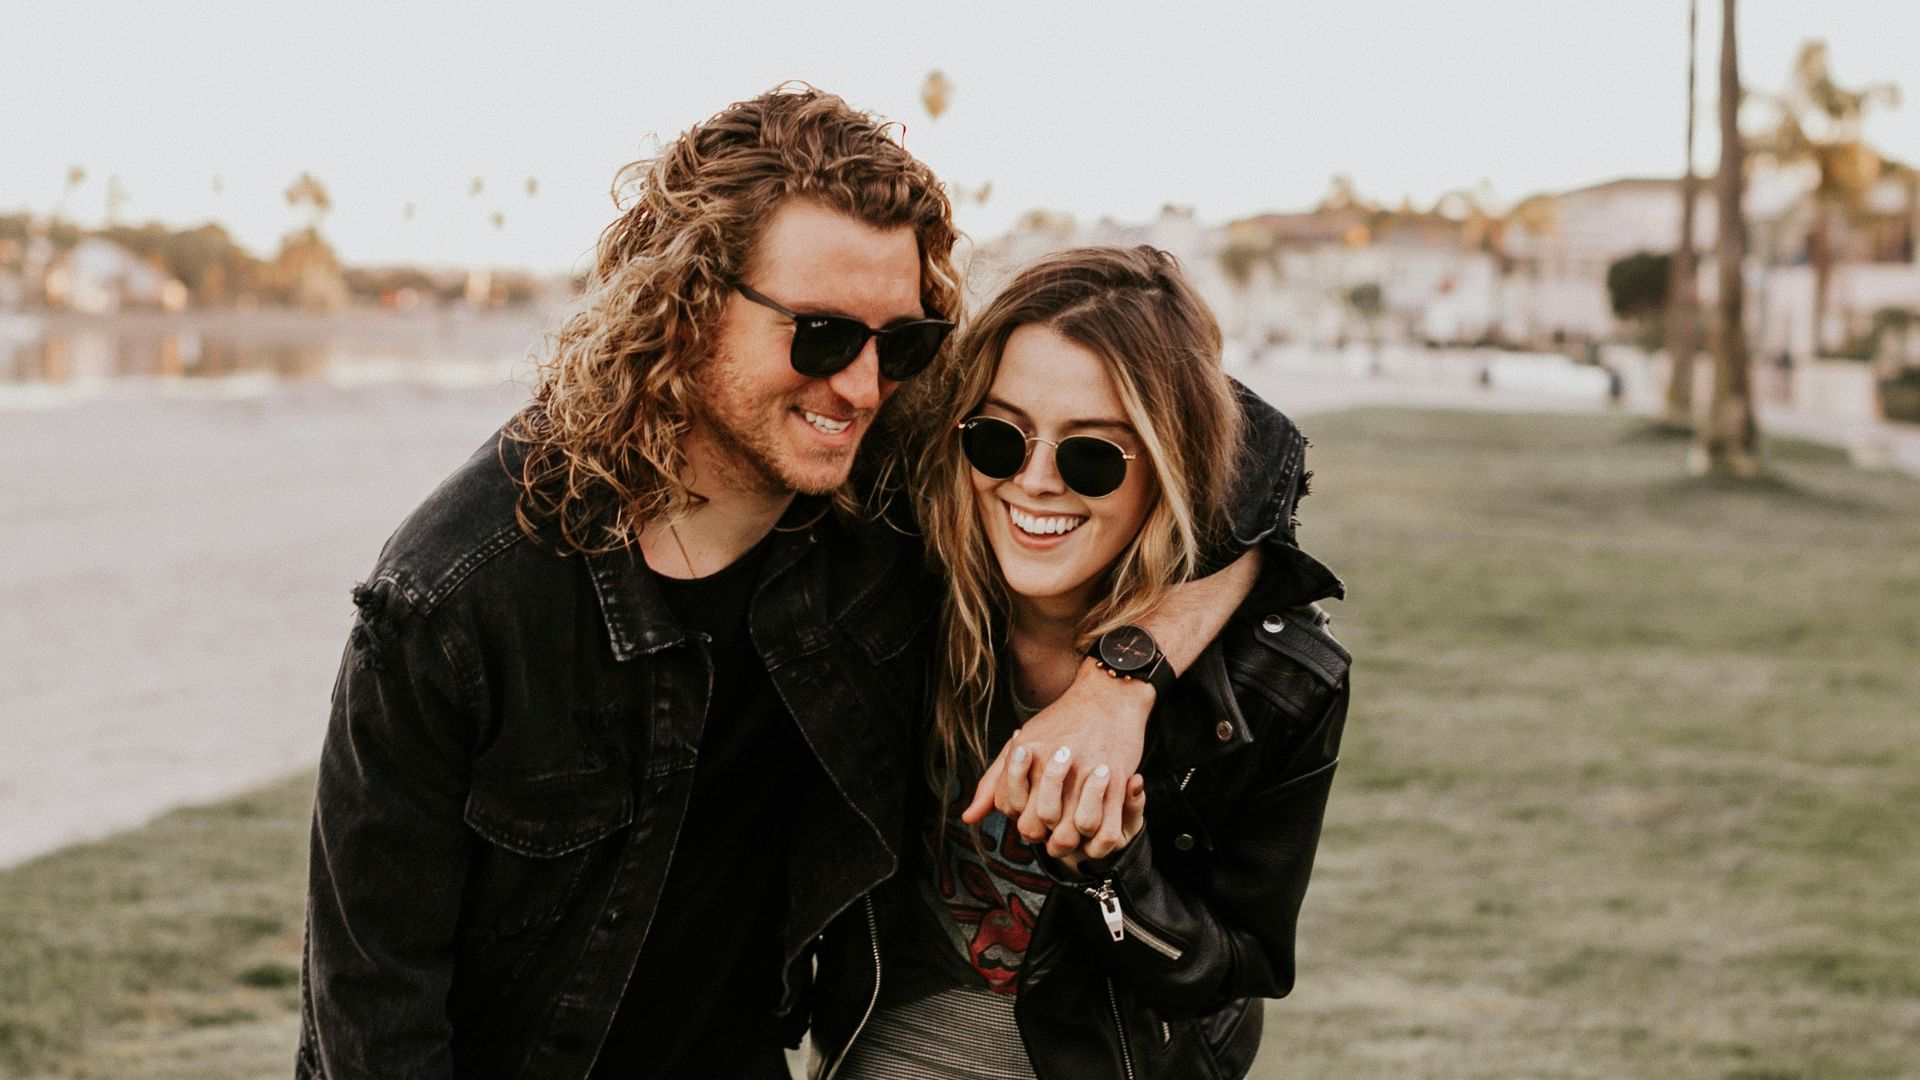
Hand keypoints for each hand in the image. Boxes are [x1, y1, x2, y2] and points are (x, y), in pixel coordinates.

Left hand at [961, 659, 1154, 855]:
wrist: (1108, 696)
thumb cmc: (1062, 721)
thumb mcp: (1023, 743)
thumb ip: (994, 782)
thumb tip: (968, 818)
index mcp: (1027, 758)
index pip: (1009, 809)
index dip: (1019, 814)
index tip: (1036, 804)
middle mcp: (1053, 768)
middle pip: (1034, 828)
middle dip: (1041, 833)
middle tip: (1055, 823)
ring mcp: (1086, 777)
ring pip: (1068, 835)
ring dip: (1071, 838)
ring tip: (1075, 825)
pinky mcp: (1118, 783)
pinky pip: (1105, 832)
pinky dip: (1100, 839)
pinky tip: (1098, 825)